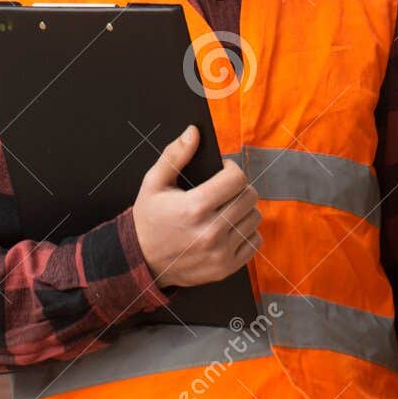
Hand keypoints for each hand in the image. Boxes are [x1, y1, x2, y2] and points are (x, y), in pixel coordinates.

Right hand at [132, 125, 260, 288]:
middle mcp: (211, 231)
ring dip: (244, 209)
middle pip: (249, 197)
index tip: (223, 170)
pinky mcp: (227, 267)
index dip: (232, 169)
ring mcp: (221, 252)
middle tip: (223, 189)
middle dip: (239, 187)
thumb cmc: (149, 218)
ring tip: (225, 208)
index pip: (237, 179)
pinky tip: (228, 228)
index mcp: (194, 207)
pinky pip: (255, 241)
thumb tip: (193, 131)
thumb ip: (174, 155)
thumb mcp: (153, 183)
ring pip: (255, 218)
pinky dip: (246, 231)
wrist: (142, 260)